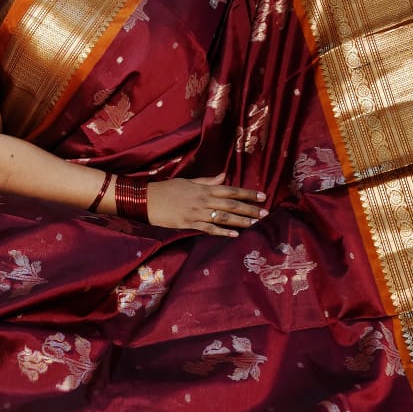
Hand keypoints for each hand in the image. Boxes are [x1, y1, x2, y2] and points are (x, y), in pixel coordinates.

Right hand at [147, 174, 267, 235]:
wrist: (146, 199)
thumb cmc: (167, 189)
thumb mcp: (188, 181)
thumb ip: (207, 181)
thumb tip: (224, 176)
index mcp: (204, 188)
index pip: (231, 190)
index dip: (247, 193)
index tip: (262, 196)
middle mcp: (203, 199)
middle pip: (231, 204)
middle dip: (249, 209)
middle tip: (266, 213)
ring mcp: (196, 212)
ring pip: (223, 217)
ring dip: (241, 221)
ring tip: (255, 224)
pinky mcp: (189, 224)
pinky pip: (209, 228)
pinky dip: (222, 232)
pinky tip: (235, 235)